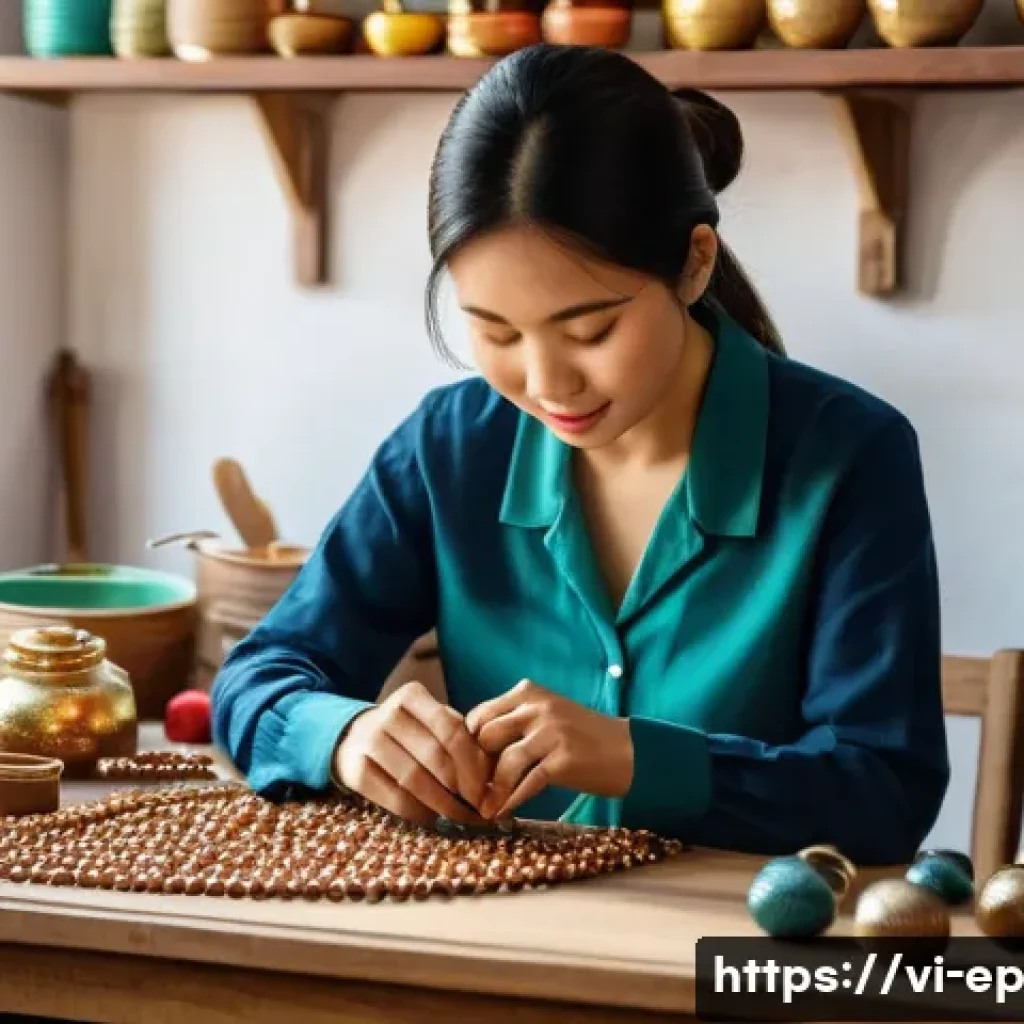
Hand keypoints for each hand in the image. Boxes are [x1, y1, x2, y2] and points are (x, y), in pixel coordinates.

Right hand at [334, 681, 492, 825]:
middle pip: (435, 756)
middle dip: (463, 788)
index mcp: (412, 696)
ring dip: (444, 805)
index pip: (452, 731)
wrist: (354, 738)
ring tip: (461, 818)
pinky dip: (419, 814)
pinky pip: (395, 798)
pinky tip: (433, 819)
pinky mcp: (355, 769)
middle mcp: (387, 713)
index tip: (487, 789)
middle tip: (480, 808)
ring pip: (415, 780)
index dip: (473, 764)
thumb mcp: (432, 724)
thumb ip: (461, 739)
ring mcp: (368, 740)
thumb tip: (494, 777)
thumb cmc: (408, 732)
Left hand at [465, 679, 633, 819]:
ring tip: (485, 808)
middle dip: (475, 767)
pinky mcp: (564, 759)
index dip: (468, 744)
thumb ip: (512, 724)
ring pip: (504, 762)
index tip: (466, 767)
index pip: (480, 715)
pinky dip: (511, 801)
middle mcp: (538, 707)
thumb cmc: (579, 737)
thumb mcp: (544, 717)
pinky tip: (503, 813)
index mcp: (528, 692)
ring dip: (491, 790)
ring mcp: (552, 731)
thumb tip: (469, 752)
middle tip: (470, 790)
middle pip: (486, 737)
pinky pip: (527, 783)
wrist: (627, 751)